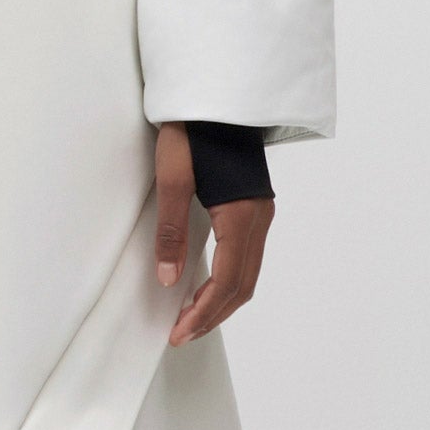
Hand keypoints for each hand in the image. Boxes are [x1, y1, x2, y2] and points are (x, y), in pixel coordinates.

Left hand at [154, 121, 272, 345]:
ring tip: (192, 317)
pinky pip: (248, 256)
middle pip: (242, 284)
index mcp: (240, 216)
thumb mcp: (171, 179)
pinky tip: (208, 283)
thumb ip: (171, 231)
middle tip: (182, 334)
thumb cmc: (192, 131)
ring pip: (248, 273)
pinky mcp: (255, 205)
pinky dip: (230, 279)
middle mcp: (259, 218)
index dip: (204, 313)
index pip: (227, 282)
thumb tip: (168, 279)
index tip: (179, 333)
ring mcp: (261, 212)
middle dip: (213, 314)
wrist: (216, 96)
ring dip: (222, 300)